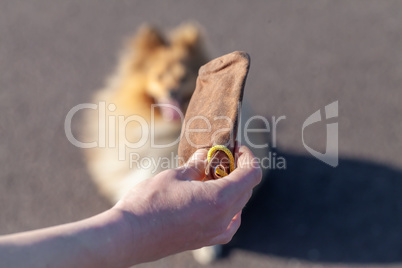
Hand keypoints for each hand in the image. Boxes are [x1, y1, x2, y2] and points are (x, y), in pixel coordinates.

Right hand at [113, 145, 261, 263]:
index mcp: (219, 199)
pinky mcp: (205, 240)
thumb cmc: (149, 203)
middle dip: (238, 169)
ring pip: (238, 206)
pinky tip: (214, 201)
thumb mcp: (175, 175)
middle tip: (220, 157)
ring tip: (213, 177)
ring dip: (233, 187)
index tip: (236, 147)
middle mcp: (223, 218)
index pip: (251, 174)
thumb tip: (206, 155)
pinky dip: (229, 209)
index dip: (247, 157)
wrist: (130, 235)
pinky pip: (229, 224)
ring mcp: (215, 233)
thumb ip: (196, 165)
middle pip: (246, 189)